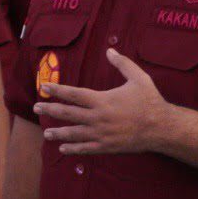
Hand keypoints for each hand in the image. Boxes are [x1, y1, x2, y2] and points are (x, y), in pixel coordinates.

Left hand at [37, 48, 167, 154]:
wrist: (162, 128)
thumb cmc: (150, 100)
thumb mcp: (139, 78)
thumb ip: (122, 64)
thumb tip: (110, 50)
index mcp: (102, 100)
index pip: (73, 94)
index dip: (57, 90)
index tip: (43, 87)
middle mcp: (98, 117)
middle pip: (68, 113)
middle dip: (50, 109)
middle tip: (36, 107)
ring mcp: (101, 134)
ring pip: (74, 134)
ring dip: (58, 133)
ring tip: (45, 133)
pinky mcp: (107, 146)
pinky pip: (86, 148)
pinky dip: (73, 149)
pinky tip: (62, 148)